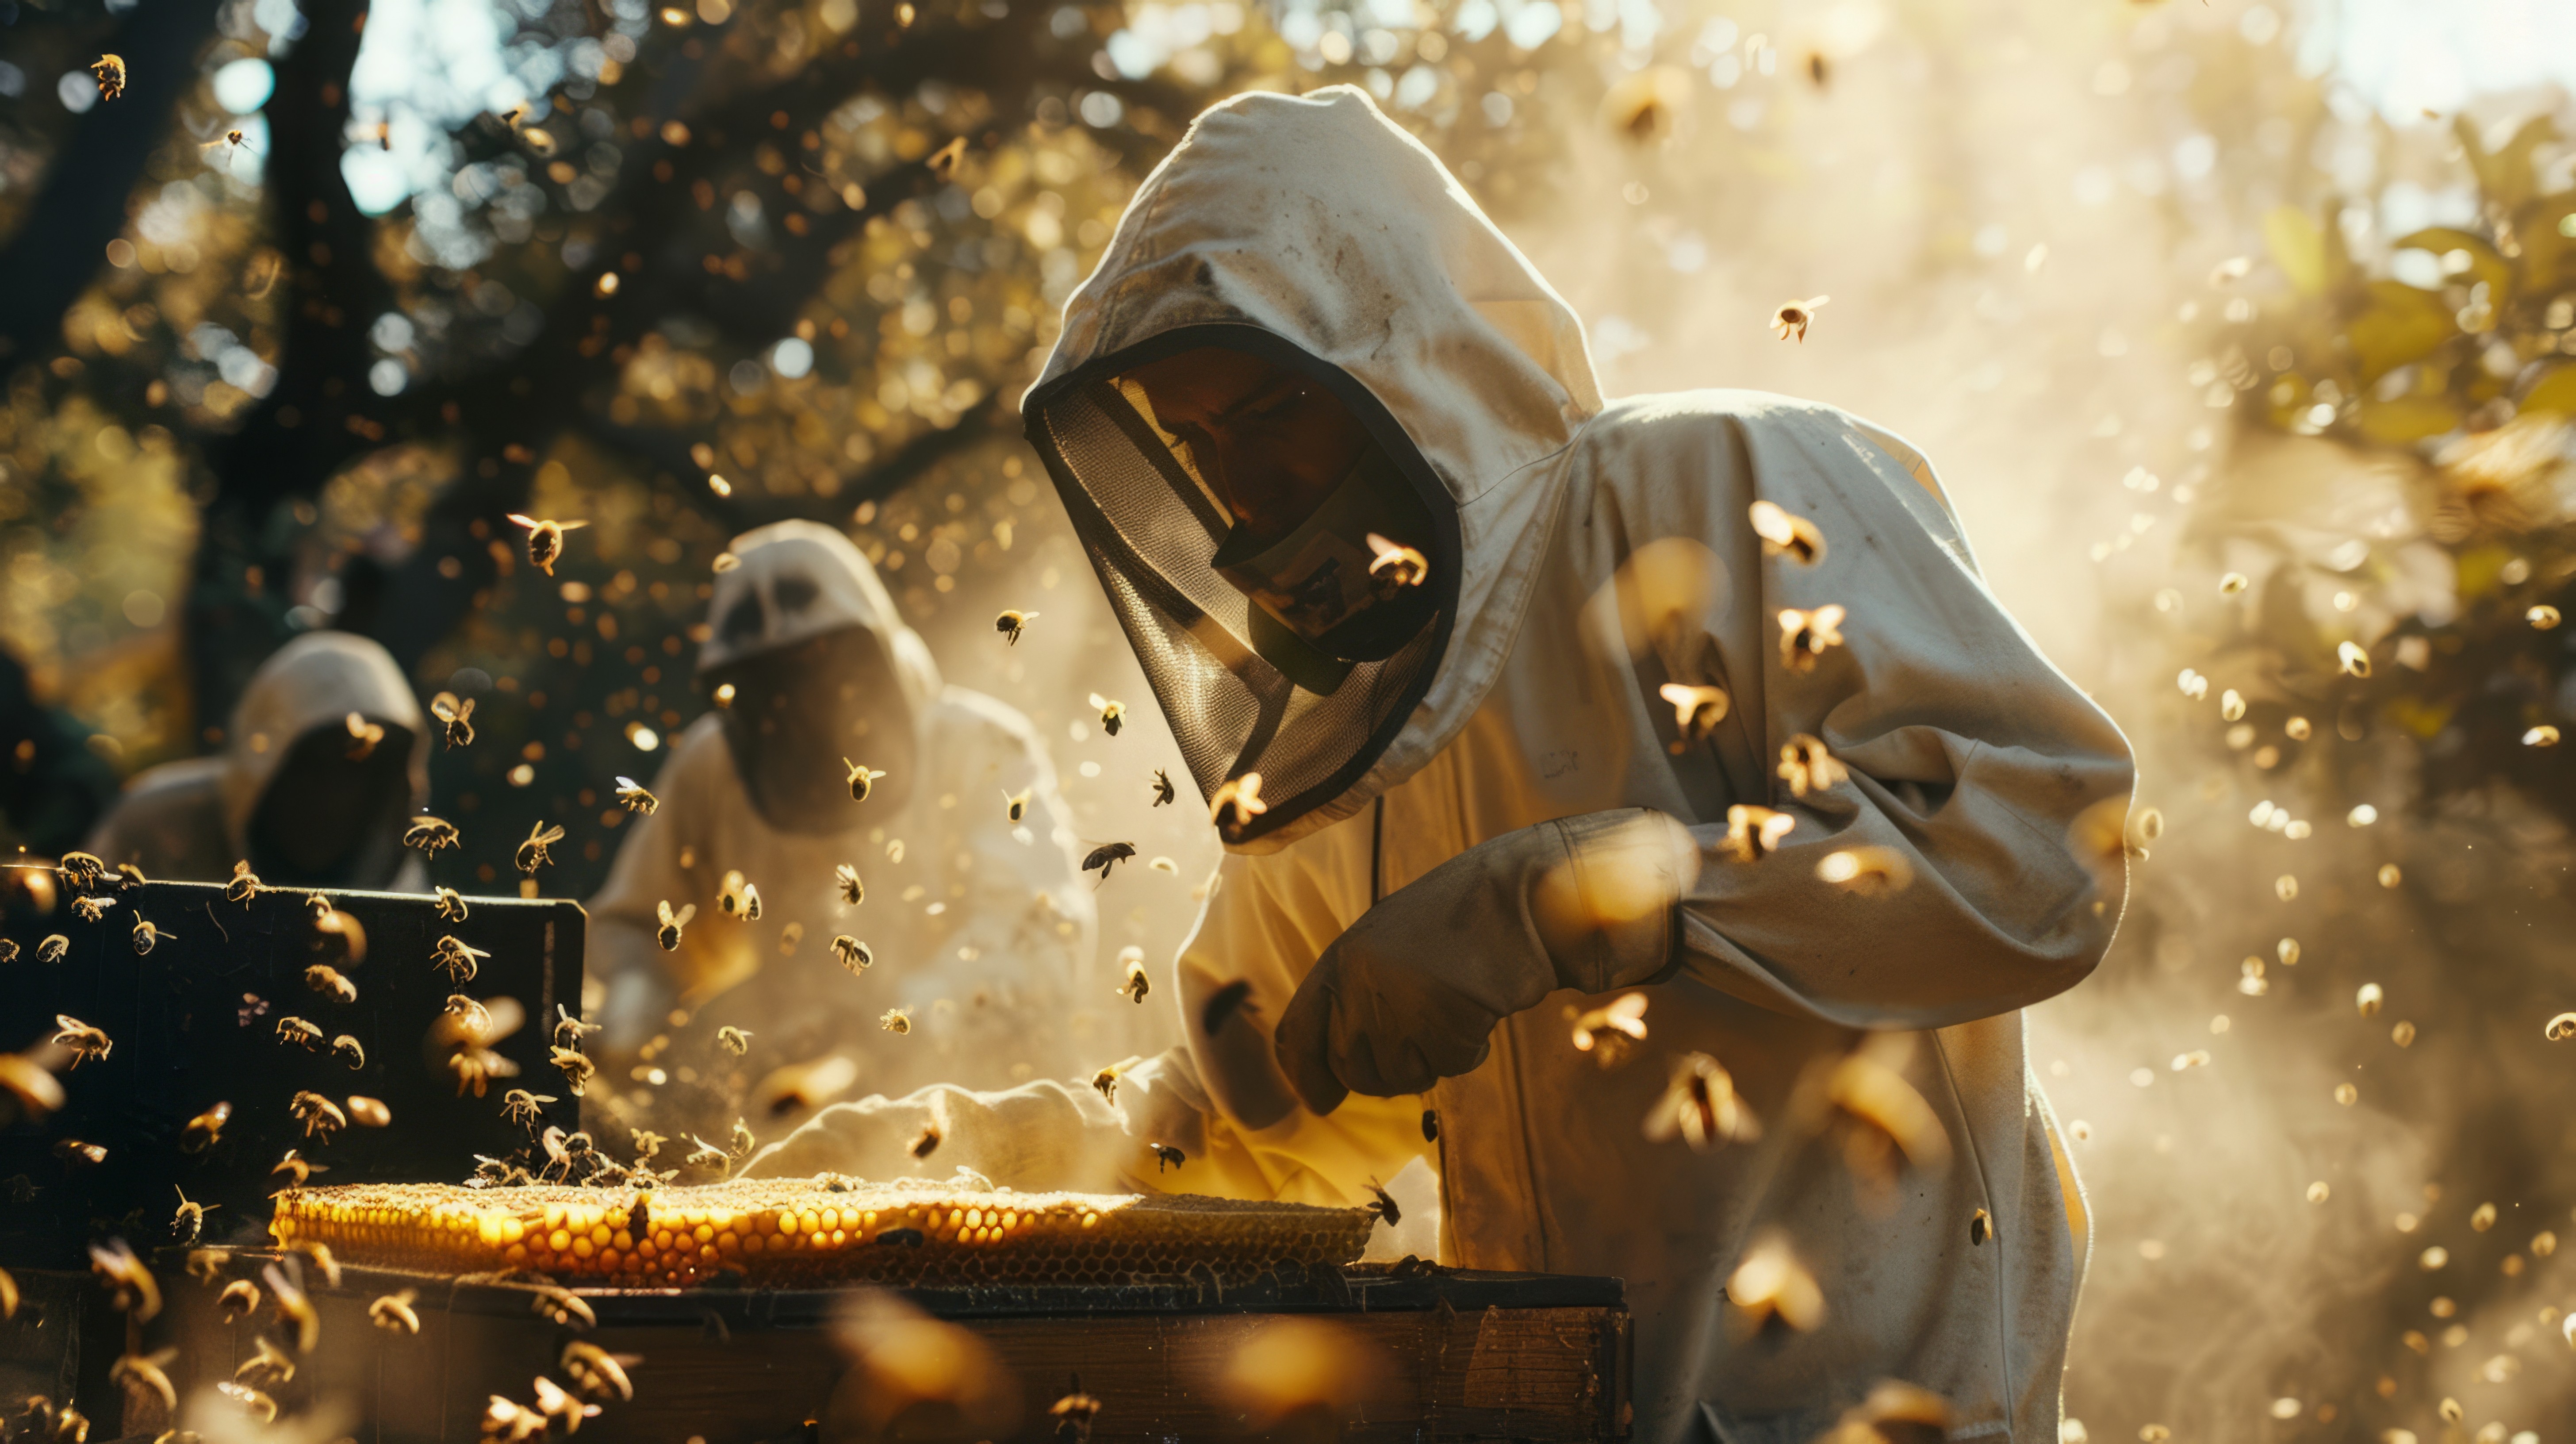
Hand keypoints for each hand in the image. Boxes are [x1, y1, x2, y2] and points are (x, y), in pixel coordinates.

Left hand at [1272, 808, 1695, 1113]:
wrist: (1520, 895)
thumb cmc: (1457, 922)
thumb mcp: (1387, 945)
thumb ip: (1353, 998)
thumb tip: (1323, 1086)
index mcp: (1341, 958)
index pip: (1294, 1035)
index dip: (1305, 1076)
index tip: (1320, 1101)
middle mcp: (1359, 983)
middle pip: (1349, 1069)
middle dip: (1382, 1071)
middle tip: (1419, 1042)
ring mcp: (1400, 1004)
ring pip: (1396, 1077)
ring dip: (1427, 1059)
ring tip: (1450, 1009)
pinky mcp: (1446, 1022)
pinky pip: (1448, 1066)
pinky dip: (1468, 1050)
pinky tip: (1479, 1009)